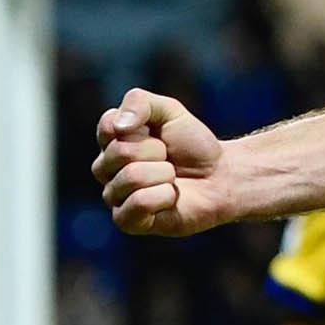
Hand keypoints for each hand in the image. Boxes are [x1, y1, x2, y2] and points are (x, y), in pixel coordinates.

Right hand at [92, 88, 234, 235]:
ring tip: (171, 177)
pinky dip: (164, 196)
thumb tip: (119, 126)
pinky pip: (138, 203)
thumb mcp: (170, 111)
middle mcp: (105, 168)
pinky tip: (170, 197)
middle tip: (168, 157)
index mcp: (110, 140)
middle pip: (121, 152)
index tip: (156, 131)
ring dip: (164, 174)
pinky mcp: (127, 221)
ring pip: (131, 177)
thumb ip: (140, 103)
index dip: (142, 125)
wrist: (220, 175)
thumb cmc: (191, 144)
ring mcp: (114, 196)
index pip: (109, 126)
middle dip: (157, 151)